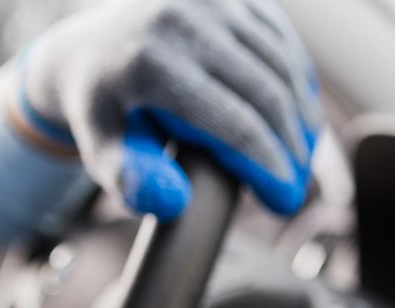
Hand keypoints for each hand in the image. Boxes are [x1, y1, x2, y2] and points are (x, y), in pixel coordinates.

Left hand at [11, 0, 321, 219]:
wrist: (90, 47)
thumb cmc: (105, 112)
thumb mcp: (102, 149)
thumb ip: (131, 180)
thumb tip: (173, 201)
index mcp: (150, 63)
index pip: (236, 125)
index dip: (271, 169)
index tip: (285, 201)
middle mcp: (183, 21)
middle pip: (268, 96)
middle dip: (293, 148)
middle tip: (298, 185)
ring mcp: (211, 0)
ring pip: (285, 68)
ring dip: (304, 118)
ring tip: (304, 157)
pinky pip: (283, 42)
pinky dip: (301, 82)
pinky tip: (302, 116)